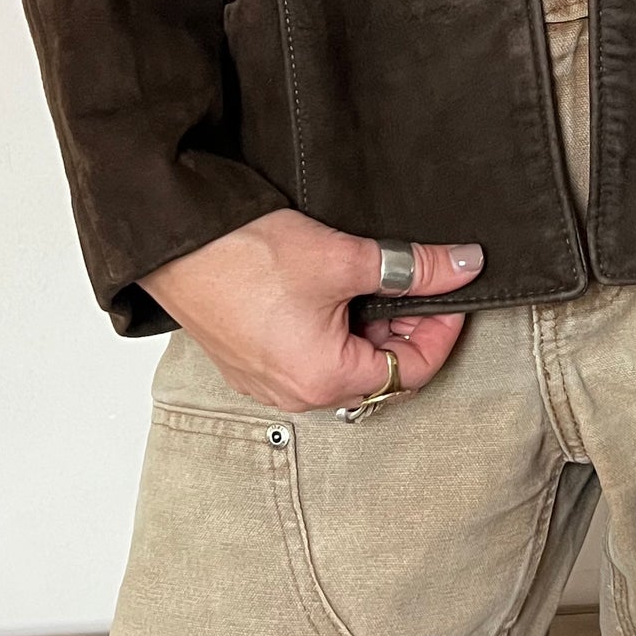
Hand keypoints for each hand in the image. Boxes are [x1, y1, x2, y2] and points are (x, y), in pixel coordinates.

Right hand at [142, 214, 484, 412]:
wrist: (174, 241)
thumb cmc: (246, 256)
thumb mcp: (344, 258)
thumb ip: (413, 268)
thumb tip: (462, 266)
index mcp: (325, 380)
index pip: (413, 371)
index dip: (441, 330)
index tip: (451, 292)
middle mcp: (295, 394)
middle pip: (378, 370)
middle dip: (405, 324)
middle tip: (416, 278)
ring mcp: (268, 382)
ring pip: (344, 362)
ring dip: (367, 324)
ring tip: (372, 275)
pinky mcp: (249, 361)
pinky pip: (308, 354)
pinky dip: (333, 327)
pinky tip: (334, 287)